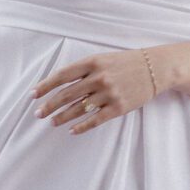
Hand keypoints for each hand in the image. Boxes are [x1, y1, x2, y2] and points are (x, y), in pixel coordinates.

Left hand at [31, 49, 160, 133]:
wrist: (156, 68)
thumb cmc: (126, 63)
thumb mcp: (103, 59)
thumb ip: (84, 70)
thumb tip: (60, 85)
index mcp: (93, 62)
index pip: (62, 75)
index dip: (45, 86)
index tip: (33, 95)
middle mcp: (99, 78)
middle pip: (67, 94)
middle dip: (50, 105)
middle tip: (38, 113)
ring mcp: (109, 93)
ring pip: (79, 109)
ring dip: (63, 117)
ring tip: (53, 122)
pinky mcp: (119, 107)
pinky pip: (96, 120)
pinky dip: (82, 126)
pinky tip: (72, 130)